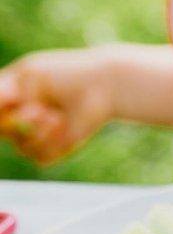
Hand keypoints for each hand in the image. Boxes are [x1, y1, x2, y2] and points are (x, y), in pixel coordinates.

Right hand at [0, 48, 116, 164]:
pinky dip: (53, 143)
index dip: (4, 117)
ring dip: (39, 132)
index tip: (16, 104)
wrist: (102, 87)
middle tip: (40, 110)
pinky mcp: (56, 149)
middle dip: (18, 123)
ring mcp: (37, 135)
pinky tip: (65, 126)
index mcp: (7, 99)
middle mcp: (18, 119)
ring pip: (21, 148)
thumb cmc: (66, 75)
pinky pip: (40, 158)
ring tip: (56, 116)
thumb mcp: (29, 75)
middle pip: (4, 134)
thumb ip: (2, 90)